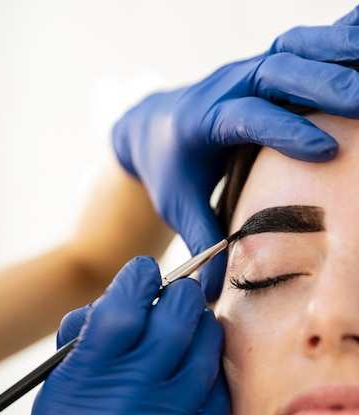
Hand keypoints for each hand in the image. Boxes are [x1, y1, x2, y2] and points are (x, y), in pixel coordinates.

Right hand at [18, 257, 228, 414]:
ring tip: (188, 332)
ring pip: (205, 351)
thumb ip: (86, 348)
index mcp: (81, 392)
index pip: (120, 310)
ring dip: (200, 329)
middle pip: (174, 320)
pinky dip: (208, 377)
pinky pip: (218, 396)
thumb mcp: (56, 405)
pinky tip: (193, 382)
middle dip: (179, 296)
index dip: (137, 279)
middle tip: (176, 296)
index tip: (144, 272)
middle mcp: (127, 409)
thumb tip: (122, 299)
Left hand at [112, 8, 358, 299]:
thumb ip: (199, 241)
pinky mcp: (262, 68)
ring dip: (334, 57)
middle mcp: (224, 87)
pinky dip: (332, 44)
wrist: (153, 126)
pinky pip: (301, 48)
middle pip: (275, 72)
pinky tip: (358, 49)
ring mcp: (245, 72)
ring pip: (292, 51)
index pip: (245, 117)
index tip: (326, 151)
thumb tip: (211, 293)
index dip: (284, 130)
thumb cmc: (169, 170)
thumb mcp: (178, 206)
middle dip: (324, 85)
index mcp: (200, 121)